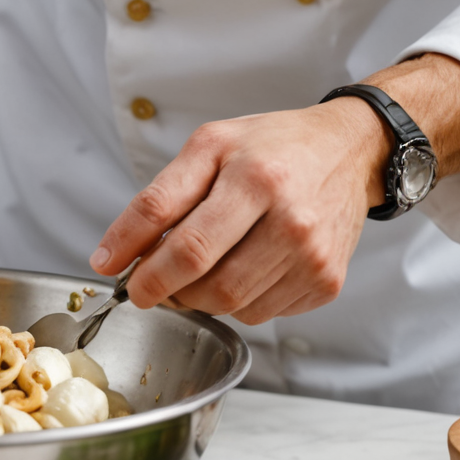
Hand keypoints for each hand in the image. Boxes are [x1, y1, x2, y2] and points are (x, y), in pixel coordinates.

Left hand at [91, 102, 386, 322]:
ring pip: (234, 307)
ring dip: (201, 296)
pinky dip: (238, 300)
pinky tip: (240, 265)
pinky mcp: (326, 283)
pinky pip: (263, 314)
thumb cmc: (272, 146)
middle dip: (169, 289)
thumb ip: (156, 201)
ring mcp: (313, 258)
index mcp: (256, 180)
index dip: (147, 273)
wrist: (348, 151)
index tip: (124, 280)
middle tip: (155, 278)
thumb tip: (110, 256)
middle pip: (211, 285)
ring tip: (199, 265)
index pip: (189, 246)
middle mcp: (292, 222)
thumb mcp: (207, 147)